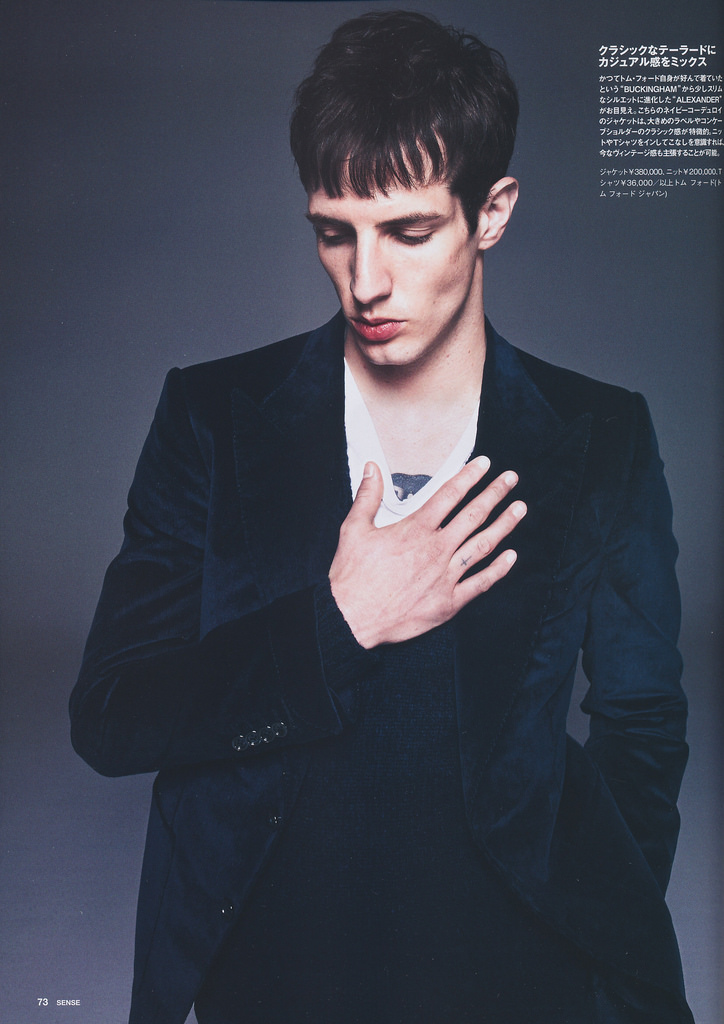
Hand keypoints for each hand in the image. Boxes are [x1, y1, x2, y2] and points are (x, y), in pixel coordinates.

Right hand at [329, 456, 525, 647]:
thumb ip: (368, 496)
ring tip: (519, 509)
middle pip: (473, 515)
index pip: (449, 495)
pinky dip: (499, 569)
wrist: (352, 618)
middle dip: (494, 494)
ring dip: (504, 525)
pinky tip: (512, 556)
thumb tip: (371, 467)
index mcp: (415, 529)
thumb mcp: (354, 529)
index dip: (469, 476)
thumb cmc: (352, 575)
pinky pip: (481, 583)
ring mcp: (446, 576)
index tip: (485, 464)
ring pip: (483, 546)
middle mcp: (436, 549)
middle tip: (511, 479)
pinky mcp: (449, 602)